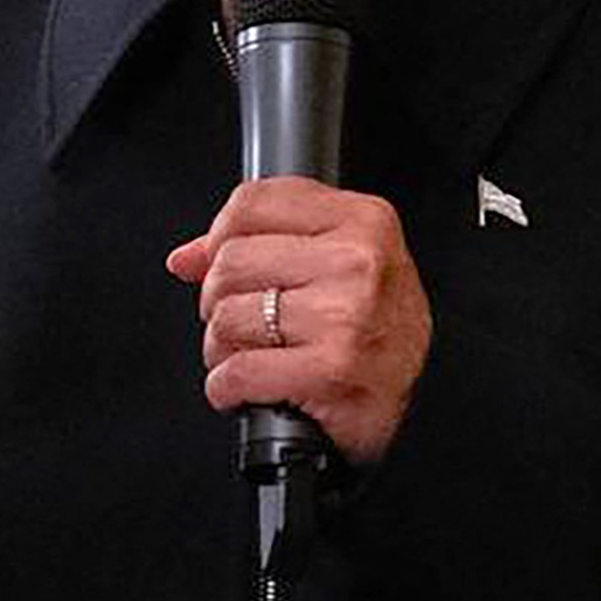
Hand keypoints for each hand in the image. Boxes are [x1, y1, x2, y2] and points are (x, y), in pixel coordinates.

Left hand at [165, 178, 431, 465]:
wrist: (413, 398)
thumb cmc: (374, 330)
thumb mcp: (338, 264)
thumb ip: (264, 244)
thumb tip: (187, 256)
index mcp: (363, 221)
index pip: (254, 202)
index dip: (220, 236)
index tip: (223, 263)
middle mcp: (358, 261)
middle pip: (230, 262)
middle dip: (219, 301)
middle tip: (245, 323)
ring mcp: (346, 316)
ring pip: (228, 317)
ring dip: (222, 348)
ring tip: (253, 356)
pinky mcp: (330, 370)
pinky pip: (237, 371)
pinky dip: (228, 388)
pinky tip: (250, 388)